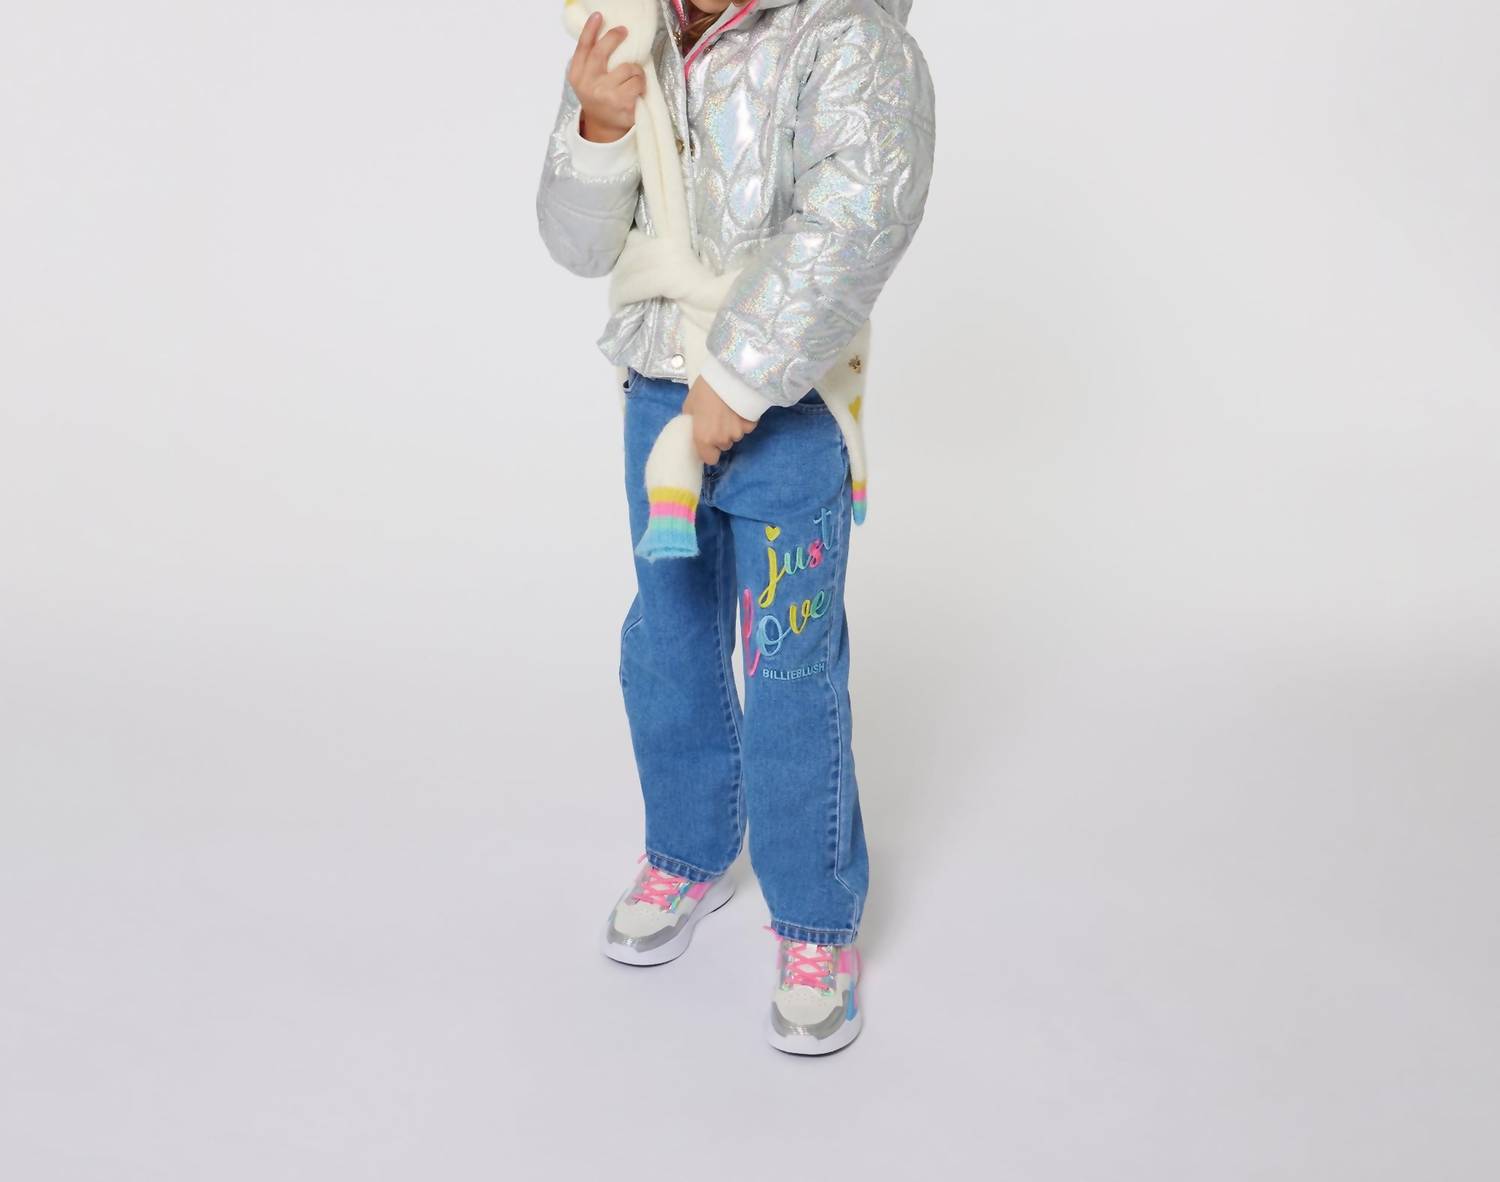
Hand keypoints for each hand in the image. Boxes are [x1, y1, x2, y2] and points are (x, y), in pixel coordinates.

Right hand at [569, 12, 645, 143]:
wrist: (604, 129)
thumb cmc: (598, 98)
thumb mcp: (586, 80)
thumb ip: (590, 61)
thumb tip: (603, 33)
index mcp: (578, 76)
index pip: (583, 49)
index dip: (590, 30)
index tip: (598, 16)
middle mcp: (589, 86)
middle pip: (602, 53)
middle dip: (614, 37)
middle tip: (623, 31)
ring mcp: (606, 96)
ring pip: (628, 68)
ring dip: (635, 69)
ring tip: (631, 78)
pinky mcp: (623, 104)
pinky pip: (638, 82)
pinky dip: (641, 83)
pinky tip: (636, 91)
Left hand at [683, 376, 756, 464]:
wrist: (727, 373)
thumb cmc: (704, 389)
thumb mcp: (689, 406)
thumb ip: (692, 424)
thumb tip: (693, 429)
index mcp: (703, 438)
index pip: (710, 459)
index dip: (709, 451)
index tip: (708, 441)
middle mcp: (722, 439)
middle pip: (724, 445)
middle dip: (721, 436)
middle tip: (717, 418)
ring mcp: (738, 432)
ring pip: (736, 436)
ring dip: (732, 428)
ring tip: (728, 410)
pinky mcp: (751, 424)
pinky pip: (747, 427)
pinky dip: (744, 421)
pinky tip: (739, 408)